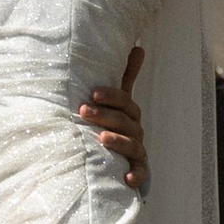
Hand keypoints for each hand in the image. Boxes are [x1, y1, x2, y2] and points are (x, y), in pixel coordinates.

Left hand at [77, 45, 148, 189]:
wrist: (122, 157)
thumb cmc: (116, 123)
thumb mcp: (119, 101)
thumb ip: (125, 76)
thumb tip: (138, 46)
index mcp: (129, 113)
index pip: (125, 101)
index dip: (111, 96)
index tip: (93, 92)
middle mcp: (135, 131)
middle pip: (124, 121)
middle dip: (105, 115)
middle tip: (83, 111)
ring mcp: (137, 151)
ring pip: (132, 145)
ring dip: (118, 141)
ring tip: (101, 138)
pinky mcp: (136, 170)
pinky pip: (140, 173)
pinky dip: (135, 175)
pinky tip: (125, 177)